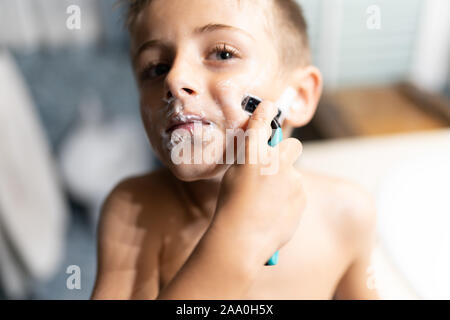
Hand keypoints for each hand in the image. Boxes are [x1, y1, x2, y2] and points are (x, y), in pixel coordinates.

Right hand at [211, 100, 305, 264]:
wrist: (243, 238)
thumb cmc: (231, 206)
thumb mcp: (233, 175)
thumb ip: (248, 157)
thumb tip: (258, 148)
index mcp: (253, 154)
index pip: (262, 123)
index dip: (264, 112)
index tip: (268, 107)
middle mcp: (276, 162)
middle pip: (291, 146)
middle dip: (285, 152)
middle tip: (273, 167)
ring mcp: (292, 180)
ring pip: (292, 174)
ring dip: (284, 181)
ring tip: (266, 201)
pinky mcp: (302, 197)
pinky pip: (296, 191)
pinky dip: (288, 198)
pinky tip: (273, 211)